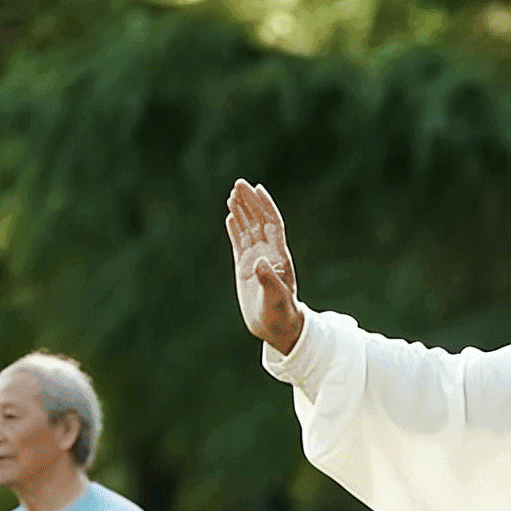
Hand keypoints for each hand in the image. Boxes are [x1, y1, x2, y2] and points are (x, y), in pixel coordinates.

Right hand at [226, 179, 303, 351]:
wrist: (276, 327)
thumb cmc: (280, 315)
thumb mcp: (276, 299)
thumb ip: (269, 280)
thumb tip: (259, 261)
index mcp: (279, 256)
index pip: (272, 223)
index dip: (265, 206)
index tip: (257, 188)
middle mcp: (268, 253)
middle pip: (258, 220)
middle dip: (249, 202)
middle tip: (238, 183)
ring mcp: (256, 259)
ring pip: (248, 229)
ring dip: (241, 211)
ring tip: (231, 194)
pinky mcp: (245, 267)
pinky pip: (239, 242)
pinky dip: (235, 228)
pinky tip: (230, 216)